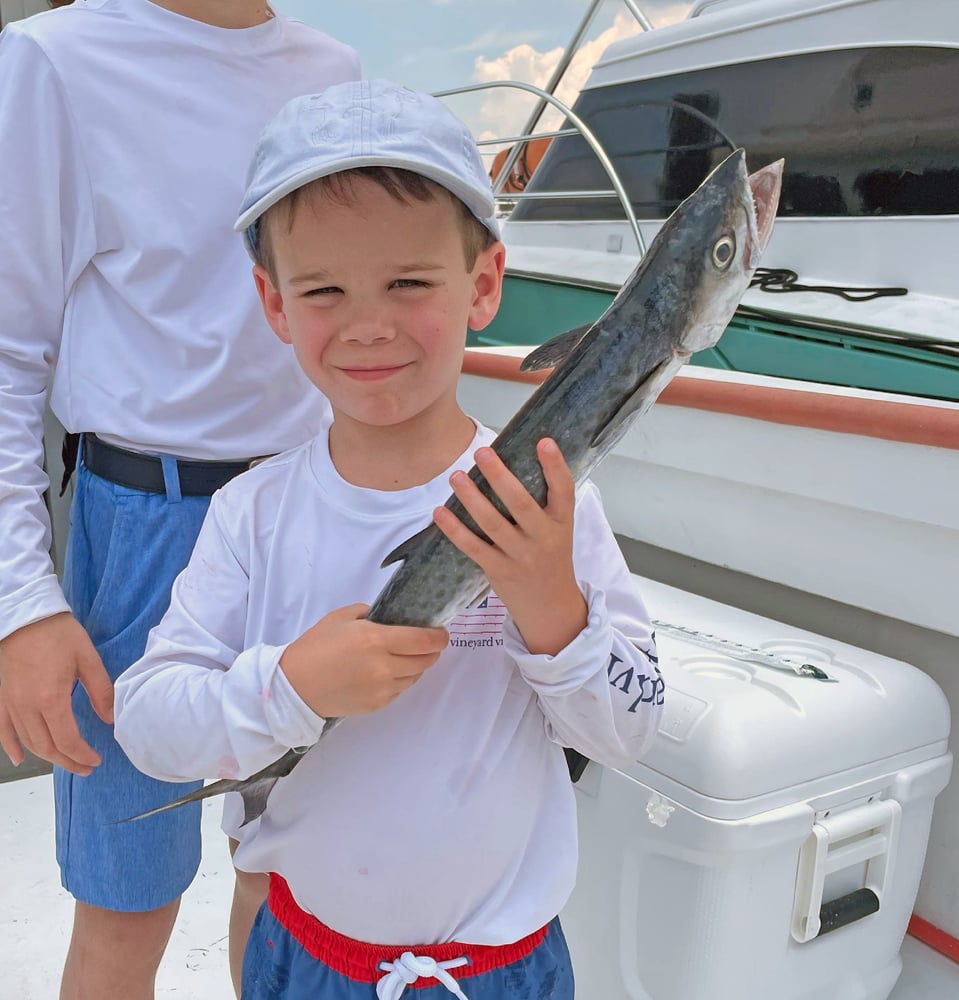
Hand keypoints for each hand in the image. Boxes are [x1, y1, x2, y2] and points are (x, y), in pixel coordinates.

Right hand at [0, 612, 113, 773]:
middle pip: (47, 747)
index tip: (96, 760)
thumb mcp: (88, 659)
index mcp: (51, 699)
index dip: (82, 755)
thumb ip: (101, 690)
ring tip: (67, 761)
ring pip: (27, 742)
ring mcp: (10, 704)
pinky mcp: (1, 699)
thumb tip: (111, 717)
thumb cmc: (59, 634)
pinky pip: (3, 730)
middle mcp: (27, 707)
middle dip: (68, 761)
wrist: (26, 616)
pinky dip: (11, 747)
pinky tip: (20, 758)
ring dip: (47, 757)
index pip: (67, 740)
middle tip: (86, 767)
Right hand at [279, 604, 447, 718]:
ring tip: (405, 656)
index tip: (441, 632)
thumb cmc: (315, 647)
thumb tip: (390, 617)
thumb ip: (369, 613)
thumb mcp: (341, 618)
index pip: (424, 640)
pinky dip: (401, 680)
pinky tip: (389, 671)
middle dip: (432, 650)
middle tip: (427, 643)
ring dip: (416, 665)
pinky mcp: (377, 704)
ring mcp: (382, 689)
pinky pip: (400, 690)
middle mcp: (384, 666)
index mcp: (376, 639)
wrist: (294, 687)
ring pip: (415, 676)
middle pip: (425, 660)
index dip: (439, 636)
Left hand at [433, 437, 586, 655]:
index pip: (563, 490)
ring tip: (456, 476)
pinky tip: (440, 512)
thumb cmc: (549, 557)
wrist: (551, 607)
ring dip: (472, 498)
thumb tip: (512, 461)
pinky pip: (474, 547)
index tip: (544, 441)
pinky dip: (454, 530)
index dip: (555, 466)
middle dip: (500, 476)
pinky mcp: (499, 571)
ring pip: (493, 523)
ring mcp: (521, 557)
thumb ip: (543, 502)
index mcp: (561, 522)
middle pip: (521, 504)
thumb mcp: (558, 529)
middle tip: (482, 452)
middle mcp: (544, 538)